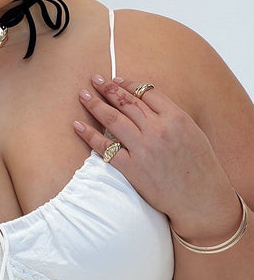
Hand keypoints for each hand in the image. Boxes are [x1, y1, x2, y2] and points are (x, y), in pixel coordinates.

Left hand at [73, 75, 236, 234]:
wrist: (202, 200)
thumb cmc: (200, 167)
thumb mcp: (193, 133)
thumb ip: (171, 117)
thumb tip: (146, 104)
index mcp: (176, 118)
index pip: (146, 93)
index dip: (128, 84)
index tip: (116, 80)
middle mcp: (158, 130)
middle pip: (126, 102)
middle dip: (107, 88)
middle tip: (95, 79)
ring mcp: (144, 148)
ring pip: (113, 119)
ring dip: (95, 104)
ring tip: (83, 95)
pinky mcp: (132, 168)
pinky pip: (105, 148)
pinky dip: (89, 135)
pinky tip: (77, 125)